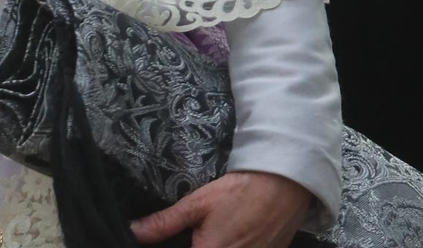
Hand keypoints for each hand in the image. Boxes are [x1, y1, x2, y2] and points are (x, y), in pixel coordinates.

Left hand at [132, 171, 309, 247]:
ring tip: (227, 231)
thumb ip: (166, 222)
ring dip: (225, 244)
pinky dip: (242, 246)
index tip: (192, 238)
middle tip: (208, 231)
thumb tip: (134, 231)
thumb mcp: (200, 202)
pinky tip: (241, 235)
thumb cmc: (241, 190)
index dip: (189, 245)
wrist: (287, 181)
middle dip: (206, 243)